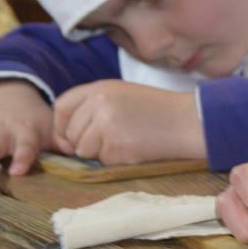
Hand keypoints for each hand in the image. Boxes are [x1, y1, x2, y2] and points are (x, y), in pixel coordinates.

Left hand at [51, 80, 204, 164]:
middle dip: (83, 143)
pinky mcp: (115, 146)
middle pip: (70, 132)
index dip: (62, 125)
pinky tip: (134, 148)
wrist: (186, 121)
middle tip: (109, 141)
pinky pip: (102, 161)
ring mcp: (105, 125)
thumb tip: (64, 138)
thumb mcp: (121, 95)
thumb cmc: (157, 111)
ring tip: (125, 142)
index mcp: (99, 88)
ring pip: (83, 150)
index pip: (62, 106)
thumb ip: (92, 107)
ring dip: (99, 153)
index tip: (70, 137)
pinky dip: (115, 160)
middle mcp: (98, 103)